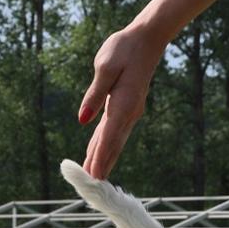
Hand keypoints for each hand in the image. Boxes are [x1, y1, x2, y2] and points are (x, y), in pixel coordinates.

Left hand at [78, 25, 164, 179]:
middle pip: (112, 145)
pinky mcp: (125, 108)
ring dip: (103, 159)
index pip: (108, 138)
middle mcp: (128, 113)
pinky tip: (97, 154)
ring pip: (113, 141)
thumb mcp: (104, 67)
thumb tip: (83, 120)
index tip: (94, 179)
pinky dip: (105, 146)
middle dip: (101, 166)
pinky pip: (113, 132)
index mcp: (122, 104)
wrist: (146, 40)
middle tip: (92, 188)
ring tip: (93, 177)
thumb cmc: (123, 49)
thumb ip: (94, 95)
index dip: (100, 159)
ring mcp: (129, 112)